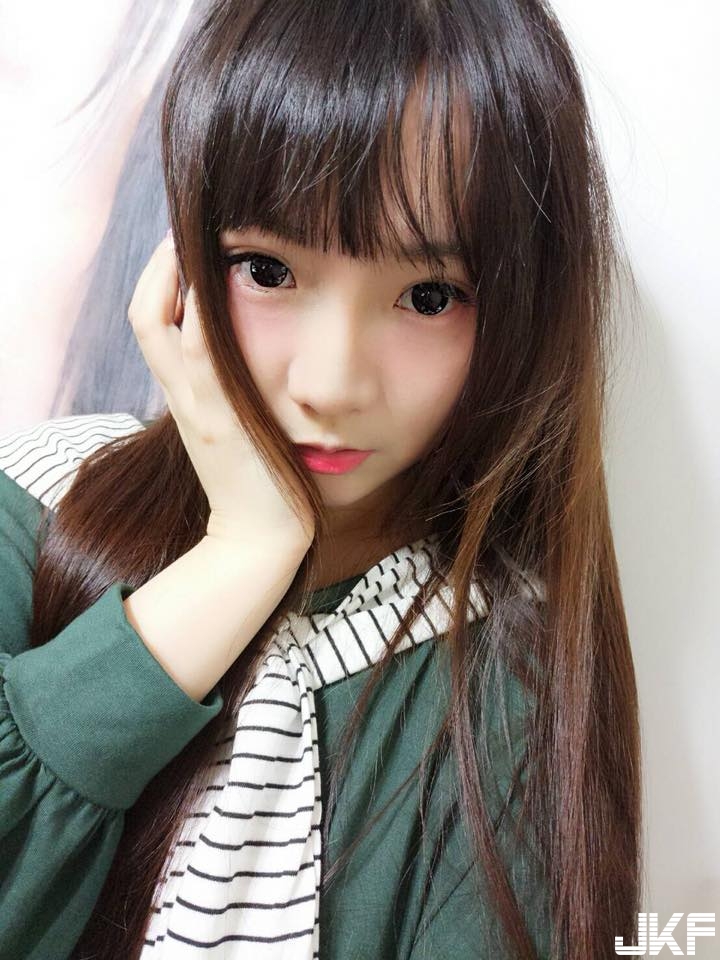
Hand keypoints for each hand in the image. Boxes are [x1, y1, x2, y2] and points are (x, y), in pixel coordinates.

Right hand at [128, 234, 315, 549]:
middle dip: (160, 266)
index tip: (183, 246)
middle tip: (186, 226)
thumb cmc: (260, 482)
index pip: (153, 324)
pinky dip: (199, 314)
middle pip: (144, 316)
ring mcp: (197, 406)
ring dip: (176, 275)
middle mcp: (181, 396)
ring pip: (164, 326)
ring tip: (196, 235)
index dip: (160, 281)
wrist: (258, 538)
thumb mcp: (237, 428)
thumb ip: (233, 393)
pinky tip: (212, 281)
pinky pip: (202, 355)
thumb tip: (254, 358)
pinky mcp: (223, 419)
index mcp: (184, 395)